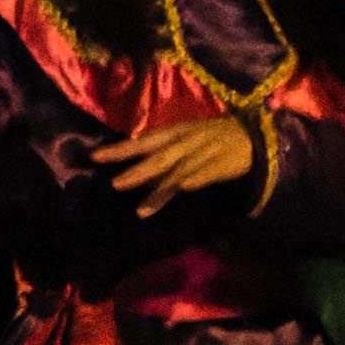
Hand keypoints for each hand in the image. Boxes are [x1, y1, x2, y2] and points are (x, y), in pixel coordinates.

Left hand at [92, 112, 255, 215]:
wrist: (250, 134)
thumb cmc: (209, 136)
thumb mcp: (181, 137)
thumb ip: (158, 150)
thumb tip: (130, 162)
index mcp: (173, 134)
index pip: (141, 142)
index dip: (119, 149)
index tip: (94, 157)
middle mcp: (184, 143)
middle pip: (157, 159)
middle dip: (136, 172)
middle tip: (114, 185)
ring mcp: (203, 154)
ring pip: (178, 173)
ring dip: (160, 190)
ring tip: (141, 210)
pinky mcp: (222, 165)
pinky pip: (207, 174)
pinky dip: (196, 180)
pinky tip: (184, 190)